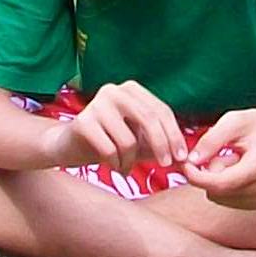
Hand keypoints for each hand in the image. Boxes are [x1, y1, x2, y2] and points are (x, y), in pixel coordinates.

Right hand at [59, 81, 187, 172]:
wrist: (69, 146)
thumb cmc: (110, 142)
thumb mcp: (139, 140)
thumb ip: (160, 144)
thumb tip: (186, 157)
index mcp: (131, 89)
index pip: (161, 111)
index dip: (175, 135)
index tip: (182, 157)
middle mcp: (114, 91)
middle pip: (149, 120)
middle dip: (161, 146)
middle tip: (165, 166)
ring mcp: (96, 104)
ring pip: (128, 140)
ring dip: (131, 161)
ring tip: (125, 167)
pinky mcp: (82, 122)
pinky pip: (110, 150)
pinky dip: (116, 164)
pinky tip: (113, 166)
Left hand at [181, 108, 255, 208]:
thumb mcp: (234, 121)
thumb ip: (212, 140)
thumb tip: (191, 161)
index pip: (220, 183)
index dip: (196, 176)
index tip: (185, 163)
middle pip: (216, 191)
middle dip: (208, 172)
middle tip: (220, 151)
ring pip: (217, 197)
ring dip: (216, 178)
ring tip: (232, 159)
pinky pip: (223, 199)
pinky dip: (222, 185)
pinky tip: (235, 170)